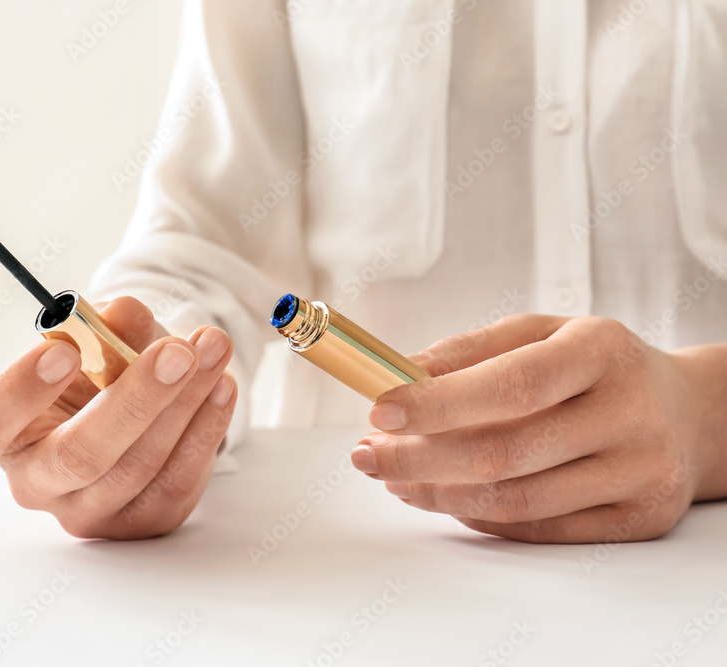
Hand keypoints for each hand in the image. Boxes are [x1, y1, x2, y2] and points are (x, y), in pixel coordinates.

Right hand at [0, 296, 236, 538]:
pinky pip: (176, 482)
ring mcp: (87, 511)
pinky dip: (205, 429)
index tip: (65, 351)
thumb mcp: (93, 338)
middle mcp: (35, 482)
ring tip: (212, 350)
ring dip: (185, 403)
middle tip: (176, 352)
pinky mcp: (138, 523)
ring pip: (138, 466)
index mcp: (1, 433)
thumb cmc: (95, 370)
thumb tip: (124, 316)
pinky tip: (222, 385)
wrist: (132, 408)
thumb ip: (103, 324)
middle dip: (135, 399)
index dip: (19, 393)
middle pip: (78, 456)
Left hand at [351, 314, 726, 542]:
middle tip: (370, 456)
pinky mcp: (639, 519)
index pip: (513, 385)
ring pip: (516, 501)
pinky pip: (538, 529)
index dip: (439, 403)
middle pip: (506, 453)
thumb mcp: (540, 334)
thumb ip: (469, 351)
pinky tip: (441, 495)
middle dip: (419, 459)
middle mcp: (630, 413)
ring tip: (395, 477)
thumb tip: (397, 375)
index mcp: (602, 350)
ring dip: (438, 493)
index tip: (379, 410)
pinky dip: (477, 516)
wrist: (685, 411)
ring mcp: (641, 472)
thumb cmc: (593, 367)